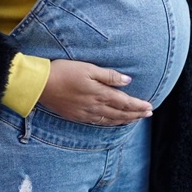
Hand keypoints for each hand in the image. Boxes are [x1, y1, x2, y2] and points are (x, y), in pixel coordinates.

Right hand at [37, 59, 151, 124]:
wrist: (41, 85)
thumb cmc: (64, 72)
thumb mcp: (88, 68)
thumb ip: (109, 76)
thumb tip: (127, 81)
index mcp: (99, 93)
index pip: (124, 102)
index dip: (138, 105)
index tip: (149, 106)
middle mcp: (95, 106)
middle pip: (120, 113)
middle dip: (135, 114)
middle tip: (148, 114)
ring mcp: (85, 113)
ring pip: (110, 120)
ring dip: (124, 120)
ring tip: (135, 119)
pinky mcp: (76, 116)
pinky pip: (98, 122)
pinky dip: (109, 123)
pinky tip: (112, 122)